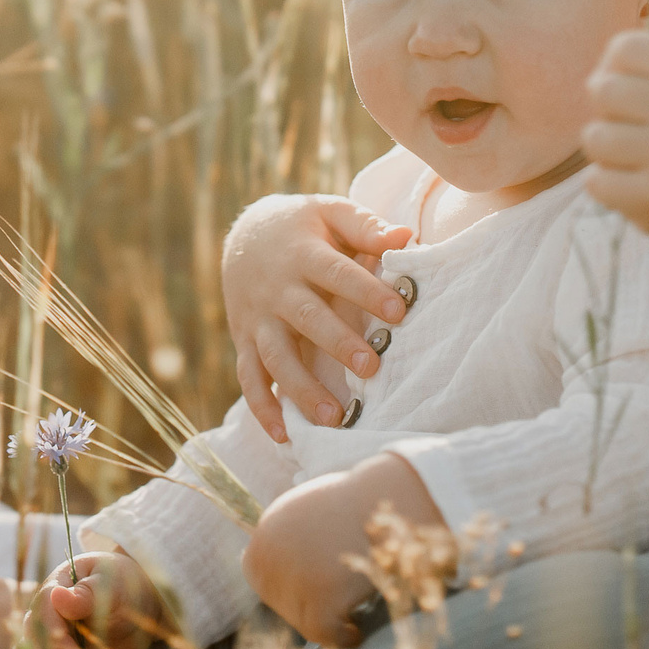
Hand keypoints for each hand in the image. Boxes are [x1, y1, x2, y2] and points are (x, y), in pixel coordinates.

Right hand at [30, 550, 167, 648]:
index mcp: (55, 586)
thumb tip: (57, 596)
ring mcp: (50, 637)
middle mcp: (45, 613)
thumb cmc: (122, 584)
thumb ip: (87, 593)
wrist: (135, 602)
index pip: (44, 607)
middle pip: (36, 638)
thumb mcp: (111, 583)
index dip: (53, 632)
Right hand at [223, 194, 414, 438]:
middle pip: (307, 318)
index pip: (337, 274)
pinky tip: (285, 435)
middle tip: (371, 366)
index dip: (366, 291)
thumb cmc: (303, 228)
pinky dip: (262, 409)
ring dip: (302, 388)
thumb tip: (405, 236)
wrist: (243, 236)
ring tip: (334, 417)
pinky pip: (249, 379)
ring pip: (276, 357)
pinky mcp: (245, 342)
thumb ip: (365, 225)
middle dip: (337, 344)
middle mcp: (277, 291)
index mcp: (302, 255)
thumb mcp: (330, 212)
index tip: (400, 310)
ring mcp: (258, 320)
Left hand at [242, 452, 443, 647]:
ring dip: (328, 621)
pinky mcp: (322, 598)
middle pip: (281, 604)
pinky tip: (358, 632)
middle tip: (340, 601)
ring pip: (304, 623)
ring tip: (354, 613)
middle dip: (309, 605)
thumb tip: (268, 563)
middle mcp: (271, 558)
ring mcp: (294, 579)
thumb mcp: (304, 510)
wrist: (389, 497)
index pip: (263, 580)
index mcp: (263, 536)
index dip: (290, 587)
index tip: (319, 586)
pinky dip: (343, 637)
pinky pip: (326, 635)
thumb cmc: (355, 502)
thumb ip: (285, 538)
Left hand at [582, 29, 648, 342]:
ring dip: (604, 150)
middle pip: (602, 89)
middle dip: (606, 110)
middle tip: (629, 128)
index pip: (624, 48)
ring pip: (594, 137)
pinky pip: (594, 181)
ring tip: (631, 158)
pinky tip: (634, 186)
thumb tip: (601, 70)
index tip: (630, 90)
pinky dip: (606, 185)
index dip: (613, 68)